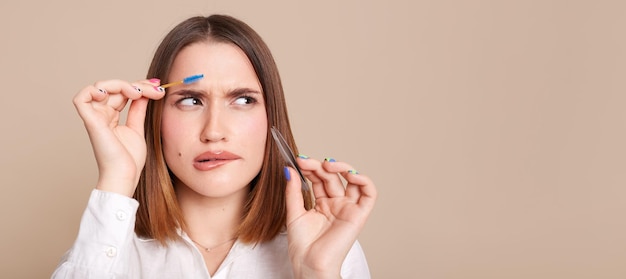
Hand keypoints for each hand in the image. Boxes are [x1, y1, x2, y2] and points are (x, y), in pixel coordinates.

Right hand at [73, 79, 164, 196]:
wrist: (126, 175)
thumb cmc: (130, 159)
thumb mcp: (138, 127)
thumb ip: (138, 109)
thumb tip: (144, 92)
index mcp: (111, 116)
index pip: (122, 92)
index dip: (139, 86)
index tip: (158, 88)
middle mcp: (101, 115)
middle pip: (115, 87)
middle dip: (137, 85)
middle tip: (156, 90)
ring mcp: (95, 118)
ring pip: (101, 87)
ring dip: (122, 84)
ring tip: (138, 93)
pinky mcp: (92, 122)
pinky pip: (82, 98)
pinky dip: (94, 90)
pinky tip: (115, 93)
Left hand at [285, 157, 376, 277]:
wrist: (309, 264)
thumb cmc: (302, 246)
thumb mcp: (293, 213)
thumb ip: (293, 190)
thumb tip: (289, 169)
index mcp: (322, 204)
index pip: (319, 179)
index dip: (311, 168)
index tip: (298, 161)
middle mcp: (337, 204)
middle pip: (333, 177)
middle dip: (319, 166)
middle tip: (306, 162)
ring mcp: (348, 208)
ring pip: (352, 180)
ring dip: (342, 168)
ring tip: (327, 165)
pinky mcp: (359, 215)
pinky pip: (369, 194)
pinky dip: (364, 181)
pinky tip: (350, 174)